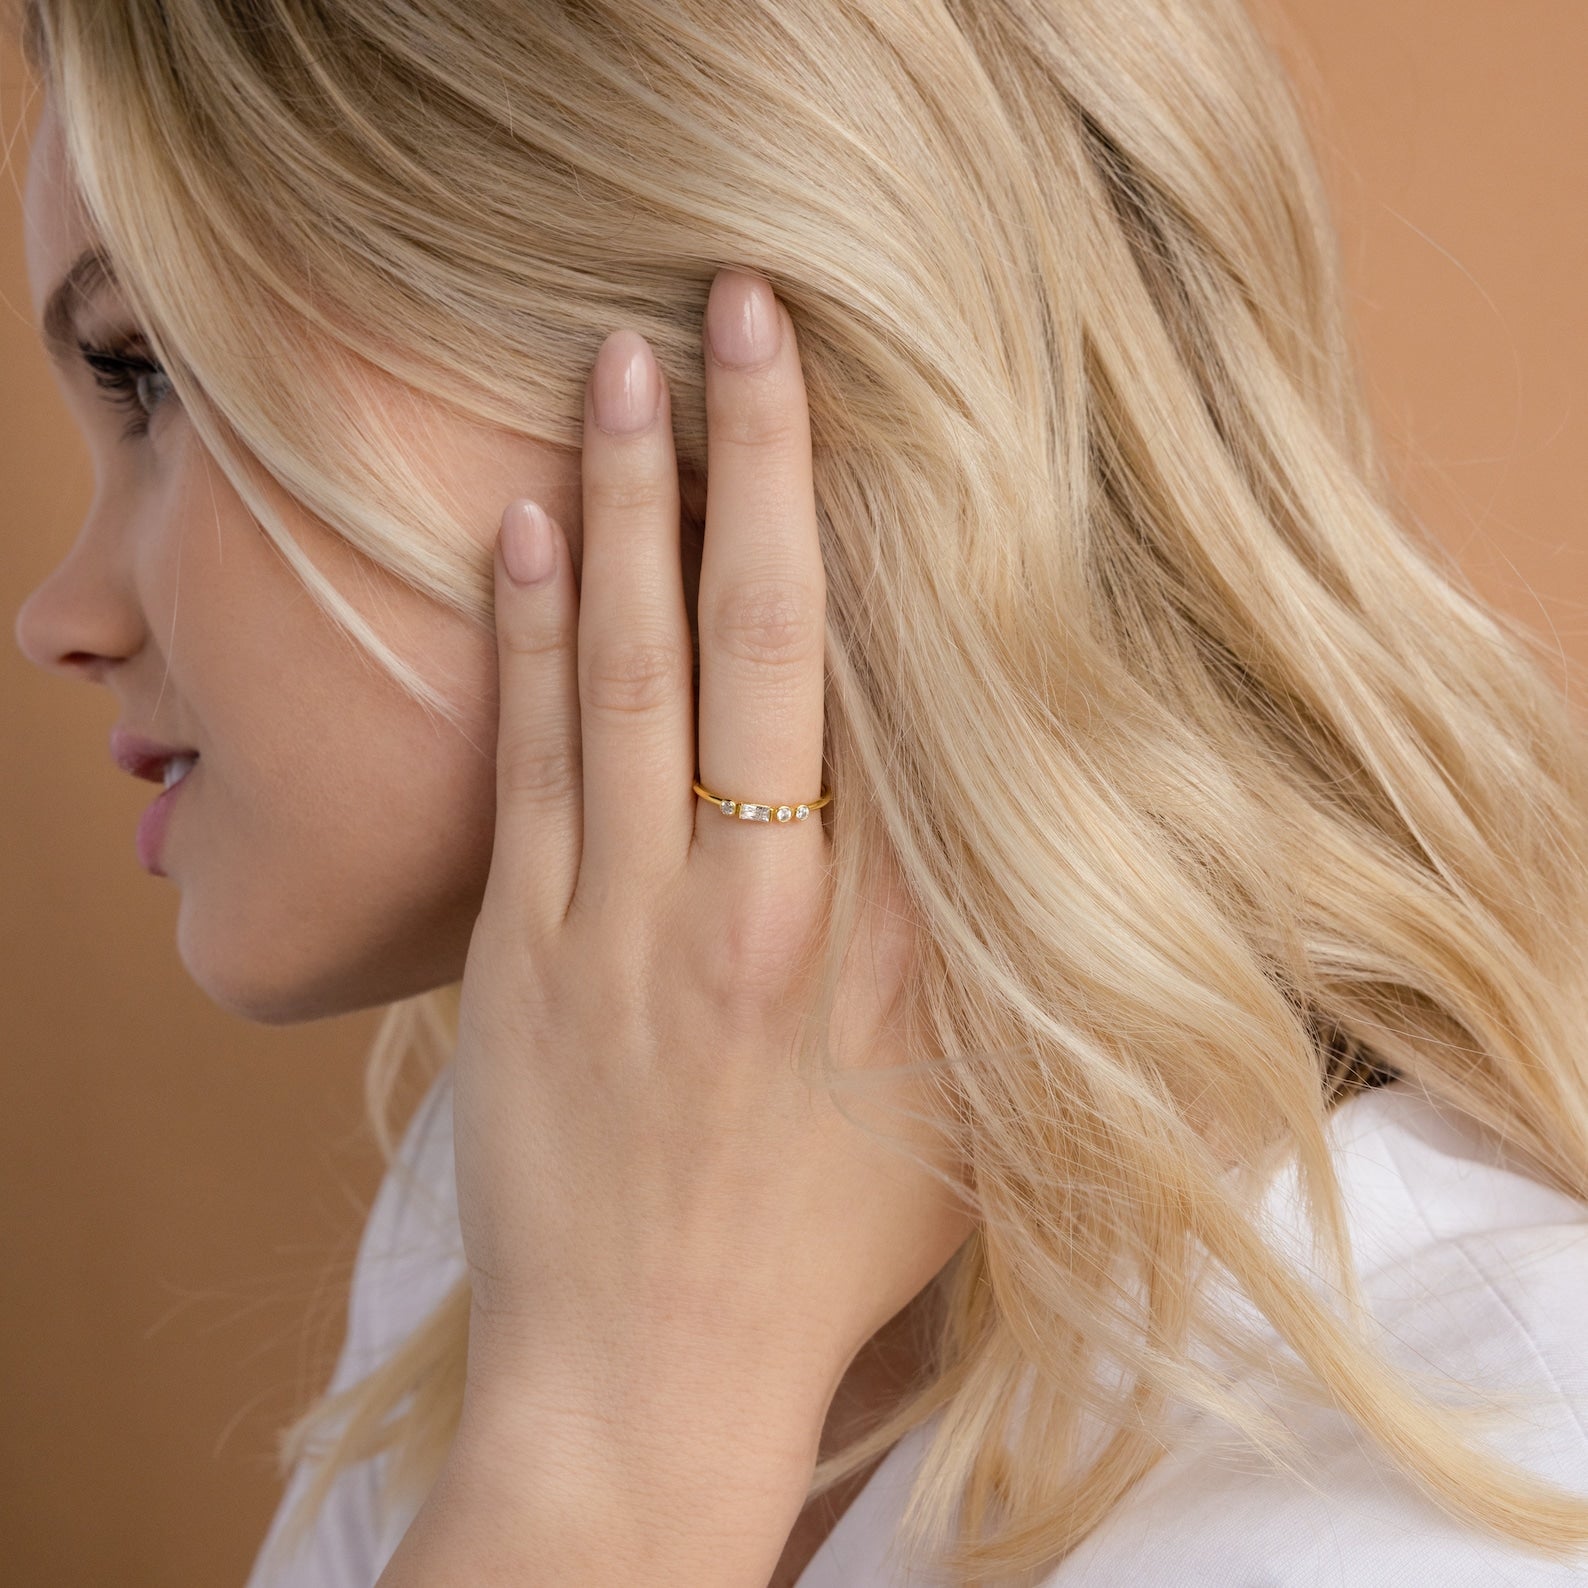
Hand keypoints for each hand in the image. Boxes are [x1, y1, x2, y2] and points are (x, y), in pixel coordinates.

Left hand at [450, 269, 973, 1467]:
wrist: (657, 1377)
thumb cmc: (835, 1254)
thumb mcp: (976, 1113)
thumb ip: (991, 955)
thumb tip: (1012, 810)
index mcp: (898, 941)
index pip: (894, 689)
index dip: (884, 528)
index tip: (879, 406)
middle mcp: (764, 903)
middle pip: (766, 637)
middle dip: (764, 455)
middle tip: (751, 307)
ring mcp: (627, 921)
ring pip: (628, 669)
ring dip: (633, 505)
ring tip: (625, 366)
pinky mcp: (522, 957)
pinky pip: (525, 764)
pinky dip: (527, 638)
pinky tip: (531, 532)